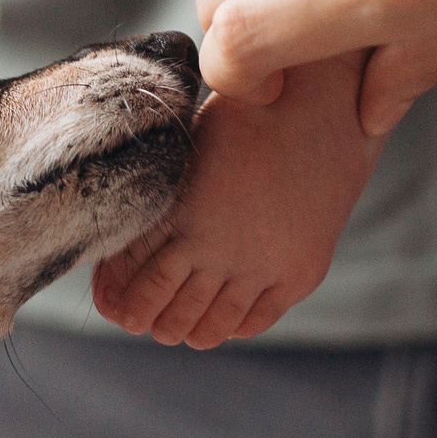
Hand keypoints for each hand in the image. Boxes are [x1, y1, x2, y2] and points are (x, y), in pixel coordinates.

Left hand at [91, 54, 383, 344]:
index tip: (118, 310)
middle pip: (175, 313)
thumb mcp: (187, 151)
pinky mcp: (300, 272)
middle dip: (155, 323)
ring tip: (182, 329)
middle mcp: (222, 251)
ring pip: (215, 325)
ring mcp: (264, 266)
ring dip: (193, 331)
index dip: (126, 304)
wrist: (318, 106)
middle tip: (147, 323)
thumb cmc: (243, 116)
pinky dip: (235, 326)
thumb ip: (158, 197)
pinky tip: (225, 320)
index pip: (143, 286)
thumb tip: (125, 243)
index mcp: (187, 219)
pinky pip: (257, 320)